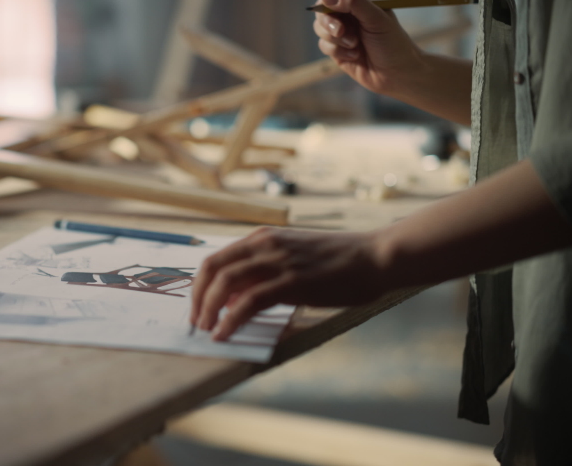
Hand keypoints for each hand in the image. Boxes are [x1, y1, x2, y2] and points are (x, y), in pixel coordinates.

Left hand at [190, 227, 386, 340]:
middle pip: (212, 269)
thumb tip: (232, 297)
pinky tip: (225, 334)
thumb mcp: (293, 257)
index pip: (216, 259)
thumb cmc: (338, 261)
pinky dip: (230, 320)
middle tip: (196, 322)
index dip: (199, 286)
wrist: (374, 257)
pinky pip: (248, 301)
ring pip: (224, 283)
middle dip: (197, 298)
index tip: (197, 307)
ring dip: (208, 310)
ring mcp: (277, 262)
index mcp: (262, 237)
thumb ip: (264, 271)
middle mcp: (264, 245)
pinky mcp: (291, 282)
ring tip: (206, 331)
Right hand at [313, 0, 425, 97]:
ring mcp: (341, 31)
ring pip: (320, 27)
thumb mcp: (376, 18)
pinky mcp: (336, 49)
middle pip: (322, 7)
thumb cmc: (392, 43)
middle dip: (328, 20)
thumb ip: (353, 2)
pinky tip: (355, 55)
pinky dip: (338, 51)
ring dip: (335, 38)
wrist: (396, 74)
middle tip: (340, 31)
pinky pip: (324, 45)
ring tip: (354, 44)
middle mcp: (348, 12)